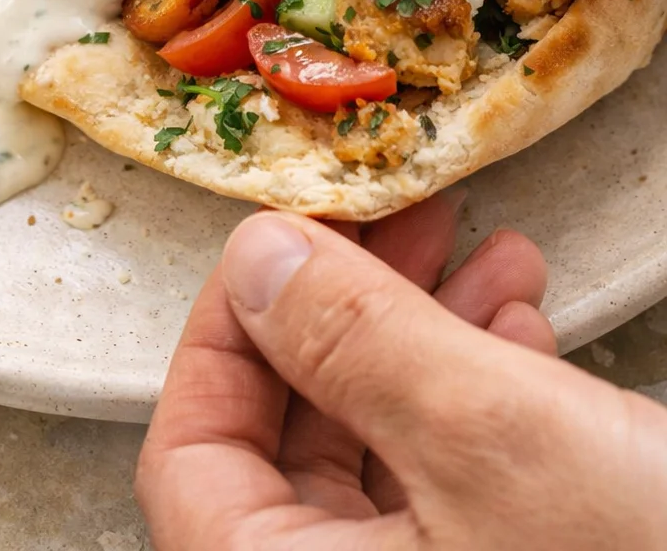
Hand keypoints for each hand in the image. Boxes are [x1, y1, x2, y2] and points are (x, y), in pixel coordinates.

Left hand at [138, 205, 666, 549]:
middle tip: (396, 223)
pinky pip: (449, 492)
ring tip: (490, 260)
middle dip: (348, 314)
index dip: (225, 329)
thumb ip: (353, 340)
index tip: (279, 241)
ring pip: (379, 457)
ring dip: (425, 340)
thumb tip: (258, 257)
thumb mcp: (491, 437)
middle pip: (288, 446)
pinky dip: (477, 401)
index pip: (189, 457)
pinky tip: (526, 332)